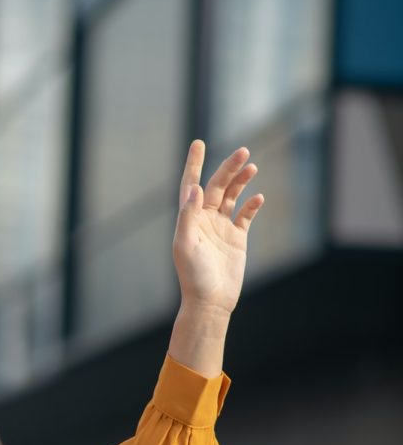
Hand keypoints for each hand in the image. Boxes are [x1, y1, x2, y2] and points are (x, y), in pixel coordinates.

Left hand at [173, 141, 263, 315]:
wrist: (210, 301)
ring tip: (252, 167)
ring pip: (232, 196)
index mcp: (189, 219)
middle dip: (228, 168)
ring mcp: (221, 227)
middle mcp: (204, 219)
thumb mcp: (186, 245)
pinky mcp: (237, 238)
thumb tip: (195, 188)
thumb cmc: (193, 276)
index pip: (191, 184)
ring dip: (241, 181)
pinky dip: (252, 205)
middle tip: (243, 151)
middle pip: (216, 186)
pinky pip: (246, 215)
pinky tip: (259, 197)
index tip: (198, 143)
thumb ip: (188, 216)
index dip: (194, 164)